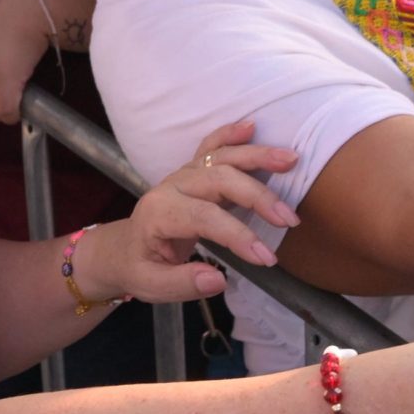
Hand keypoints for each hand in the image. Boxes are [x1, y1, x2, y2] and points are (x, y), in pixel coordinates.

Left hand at [70, 121, 298, 302]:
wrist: (122, 248)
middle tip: (290, 219)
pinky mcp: (191, 170)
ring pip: (221, 157)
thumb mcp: (151, 286)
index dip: (238, 236)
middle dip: (258, 196)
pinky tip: (251, 126)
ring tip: (291, 160)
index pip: (204, 218)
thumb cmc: (139, 267)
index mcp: (159, 213)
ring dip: (257, 156)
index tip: (267, 258)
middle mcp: (172, 186)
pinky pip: (211, 146)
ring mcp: (182, 173)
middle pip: (219, 180)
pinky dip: (230, 134)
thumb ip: (183, 284)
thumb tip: (218, 279)